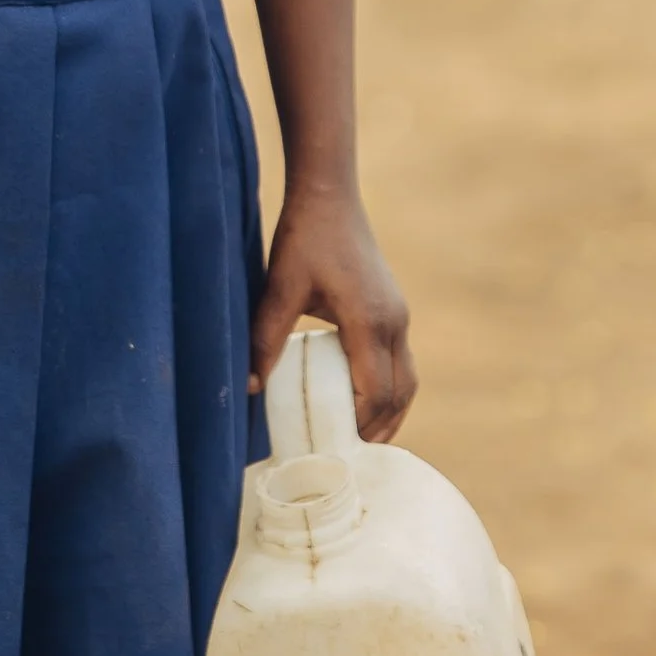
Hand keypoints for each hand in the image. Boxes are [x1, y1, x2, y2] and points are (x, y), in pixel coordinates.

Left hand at [250, 179, 415, 442]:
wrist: (330, 195)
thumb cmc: (304, 237)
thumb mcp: (279, 288)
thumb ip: (265, 337)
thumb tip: (248, 386)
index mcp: (369, 321)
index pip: (375, 392)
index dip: (361, 426)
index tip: (340, 451)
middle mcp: (394, 321)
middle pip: (400, 393)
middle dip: (382, 429)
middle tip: (354, 459)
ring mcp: (399, 314)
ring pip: (407, 379)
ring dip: (392, 411)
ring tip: (365, 440)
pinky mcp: (394, 308)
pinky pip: (401, 361)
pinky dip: (391, 389)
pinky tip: (367, 400)